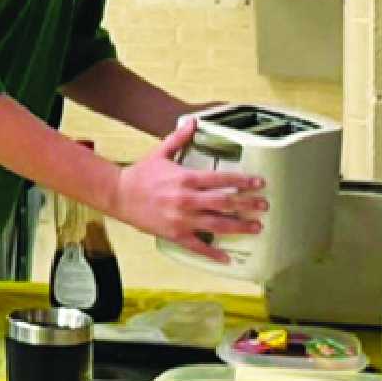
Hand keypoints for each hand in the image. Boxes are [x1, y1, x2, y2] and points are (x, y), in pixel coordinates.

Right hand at [111, 119, 266, 262]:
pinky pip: (198, 246)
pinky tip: (227, 258)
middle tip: (263, 205)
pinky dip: (213, 254)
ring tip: (256, 227)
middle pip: (225, 203)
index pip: (221, 179)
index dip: (243, 181)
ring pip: (218, 225)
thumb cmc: (139, 175)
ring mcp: (182, 219)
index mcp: (186, 178)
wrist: (118, 195)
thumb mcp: (160, 153)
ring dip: (239, 226)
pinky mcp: (174, 234)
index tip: (258, 183)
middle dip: (247, 204)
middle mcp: (187, 200)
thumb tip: (192, 122)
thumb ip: (179, 139)